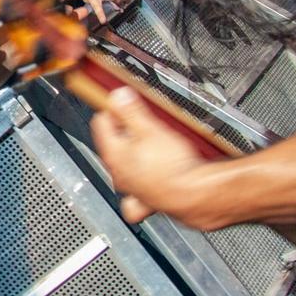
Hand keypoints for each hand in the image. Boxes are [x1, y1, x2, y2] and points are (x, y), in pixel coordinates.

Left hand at [89, 87, 206, 223]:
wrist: (194, 193)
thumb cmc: (173, 166)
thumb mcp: (150, 129)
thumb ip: (131, 111)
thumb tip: (117, 97)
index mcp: (114, 154)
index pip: (101, 123)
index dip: (113, 110)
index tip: (124, 104)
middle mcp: (118, 173)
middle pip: (112, 143)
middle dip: (124, 130)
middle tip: (140, 121)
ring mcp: (131, 188)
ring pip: (122, 166)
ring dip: (131, 153)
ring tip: (146, 144)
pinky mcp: (146, 199)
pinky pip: (135, 193)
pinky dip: (138, 184)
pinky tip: (147, 176)